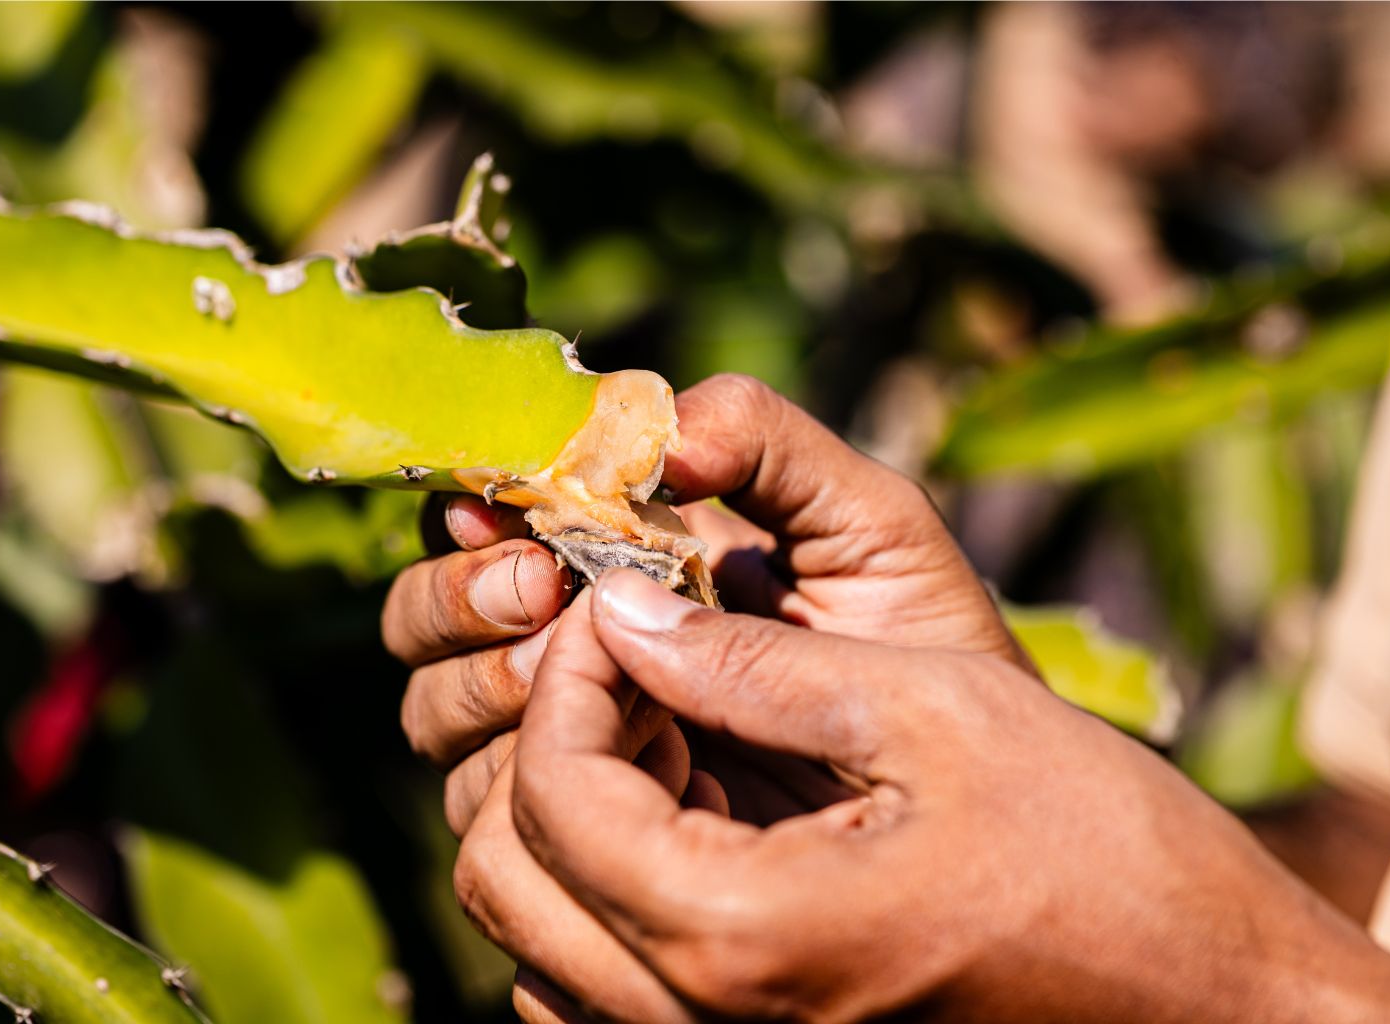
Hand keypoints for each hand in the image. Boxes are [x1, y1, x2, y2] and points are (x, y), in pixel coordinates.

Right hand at [384, 374, 1028, 832]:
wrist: (965, 793)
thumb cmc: (921, 649)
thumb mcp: (867, 524)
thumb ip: (769, 445)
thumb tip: (655, 430)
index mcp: (613, 563)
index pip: (484, 527)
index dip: (472, 517)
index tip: (516, 521)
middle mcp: (566, 651)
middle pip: (424, 625)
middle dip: (456, 605)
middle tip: (544, 597)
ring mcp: (567, 747)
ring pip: (434, 715)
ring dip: (476, 686)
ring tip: (568, 679)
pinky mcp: (585, 836)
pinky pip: (490, 812)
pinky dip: (518, 780)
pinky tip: (612, 768)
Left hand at [457, 570, 1389, 1022]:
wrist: (1199, 999)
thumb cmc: (1102, 856)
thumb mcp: (931, 714)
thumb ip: (752, 664)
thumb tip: (624, 611)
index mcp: (740, 933)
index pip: (548, 793)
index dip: (567, 673)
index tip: (625, 598)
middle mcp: (699, 1016)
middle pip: (509, 872)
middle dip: (545, 737)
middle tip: (634, 656)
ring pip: (539, 928)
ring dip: (567, 804)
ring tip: (664, 722)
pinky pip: (598, 973)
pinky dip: (606, 874)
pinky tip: (694, 802)